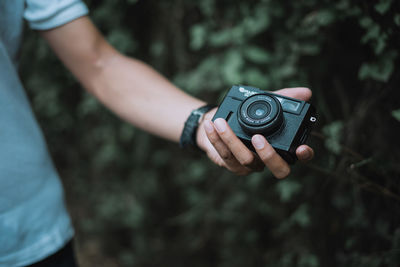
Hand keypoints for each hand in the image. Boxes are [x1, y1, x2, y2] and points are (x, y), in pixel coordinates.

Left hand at [196, 87, 313, 177]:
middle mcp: (268, 159)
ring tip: (221, 122)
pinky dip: (217, 139)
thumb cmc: (246, 114)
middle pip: (279, 170)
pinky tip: (211, 126)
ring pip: (246, 160)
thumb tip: (306, 92)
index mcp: (281, 147)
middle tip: (257, 137)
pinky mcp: (232, 165)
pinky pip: (225, 156)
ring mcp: (251, 165)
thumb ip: (285, 97)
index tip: (301, 148)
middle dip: (269, 155)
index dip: (304, 156)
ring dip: (231, 140)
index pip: (298, 156)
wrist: (217, 121)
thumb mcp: (266, 102)